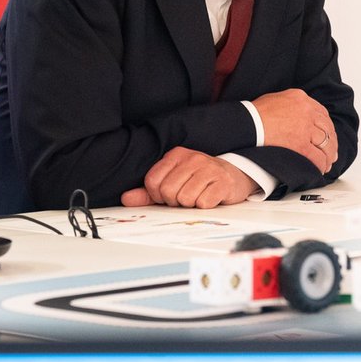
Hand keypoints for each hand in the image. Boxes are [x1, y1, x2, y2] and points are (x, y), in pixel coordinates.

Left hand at [121, 147, 257, 207]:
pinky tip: (211, 196)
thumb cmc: (200, 180)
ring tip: (199, 195)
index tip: (168, 194)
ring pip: (185, 199)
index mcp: (176, 155)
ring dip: (191, 204)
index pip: (152, 182)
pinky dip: (205, 205)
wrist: (234, 176)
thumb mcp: (173, 182)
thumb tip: (126, 198)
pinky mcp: (223, 182)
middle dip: (175, 201)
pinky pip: (203, 203)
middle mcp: (192, 158)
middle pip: (168, 192)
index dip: (157, 195)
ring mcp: (209, 169)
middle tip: (186, 196)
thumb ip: (148, 192)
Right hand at [253, 88, 336, 173]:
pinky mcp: (300, 144)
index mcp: (301, 98)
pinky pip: (316, 156)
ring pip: (325, 142)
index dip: (326, 127)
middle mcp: (307, 111)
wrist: (247, 123)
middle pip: (327, 127)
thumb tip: (296, 113)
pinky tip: (320, 169)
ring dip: (328, 154)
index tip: (327, 135)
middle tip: (331, 151)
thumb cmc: (255, 113)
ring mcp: (305, 127)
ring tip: (327, 162)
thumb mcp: (276, 99)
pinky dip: (320, 164)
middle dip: (331, 141)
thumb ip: (290, 104)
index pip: (321, 113)